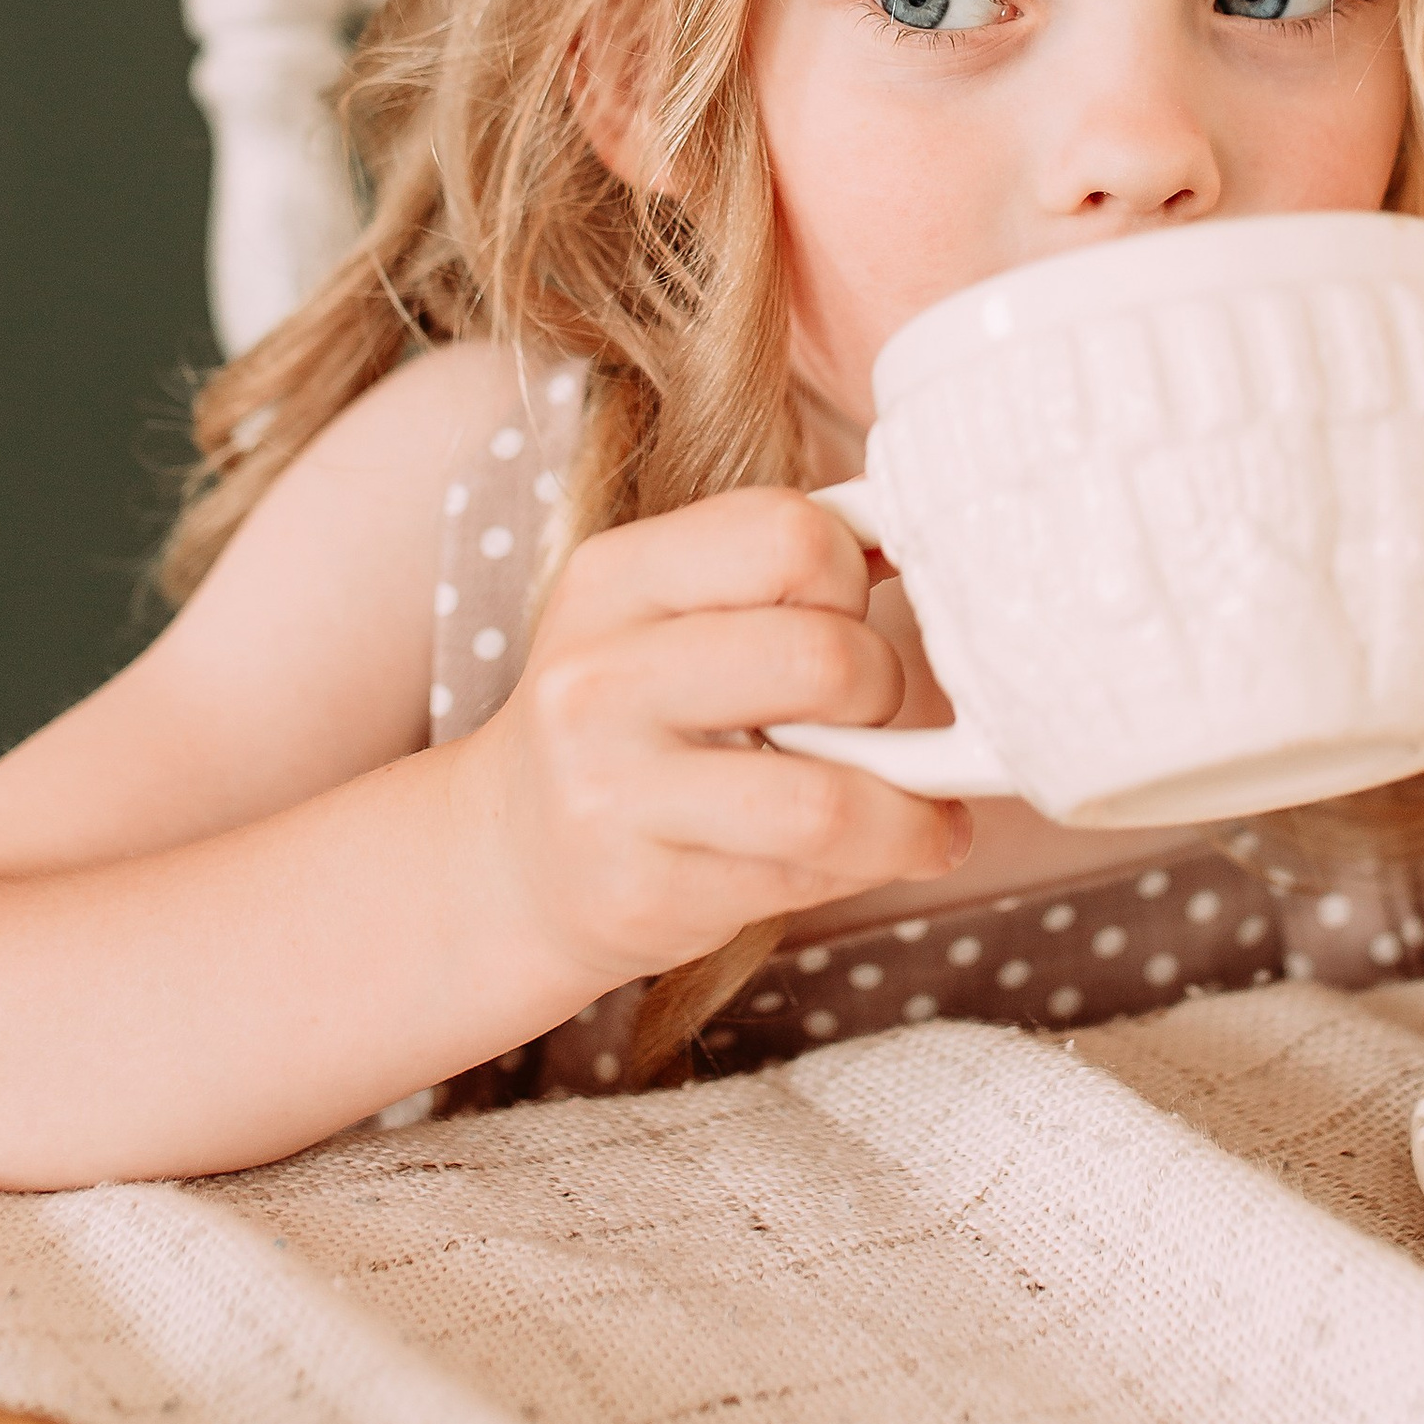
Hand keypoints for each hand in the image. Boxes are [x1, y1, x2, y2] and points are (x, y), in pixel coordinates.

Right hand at [463, 488, 970, 997]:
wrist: (511, 858)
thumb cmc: (631, 714)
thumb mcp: (664, 610)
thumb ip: (776, 565)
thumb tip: (912, 530)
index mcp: (616, 578)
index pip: (789, 534)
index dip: (850, 574)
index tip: (846, 611)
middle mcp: (598, 680)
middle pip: (823, 658)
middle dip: (883, 687)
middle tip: (870, 713)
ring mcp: (612, 794)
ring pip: (828, 799)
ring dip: (905, 805)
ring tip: (912, 802)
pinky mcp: (644, 893)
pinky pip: (809, 877)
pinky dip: (878, 861)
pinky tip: (884, 848)